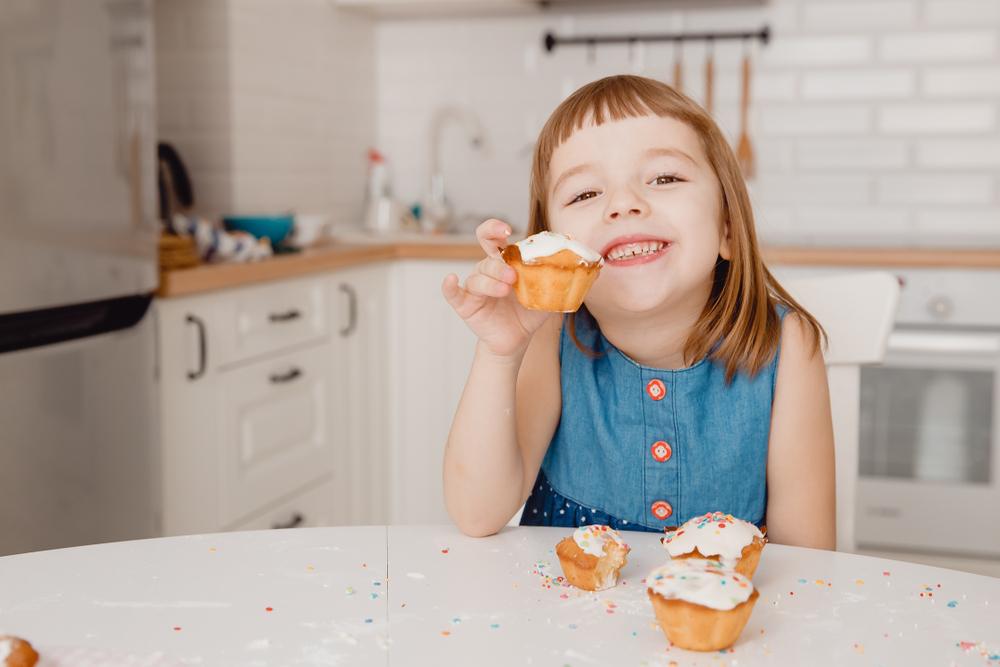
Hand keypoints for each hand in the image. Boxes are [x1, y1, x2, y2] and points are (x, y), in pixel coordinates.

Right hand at [442, 219, 551, 358]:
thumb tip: (594, 267)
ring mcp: (475, 288)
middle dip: (499, 264)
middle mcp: (487, 271)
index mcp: (504, 262)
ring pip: (476, 277)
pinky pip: (452, 293)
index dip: (495, 228)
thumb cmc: (530, 313)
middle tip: (513, 275)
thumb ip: (563, 280)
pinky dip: (449, 286)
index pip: (493, 238)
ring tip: (505, 290)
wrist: (517, 340)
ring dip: (489, 281)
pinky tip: (450, 279)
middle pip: (487, 258)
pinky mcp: (466, 305)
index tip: (507, 229)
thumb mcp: (549, 295)